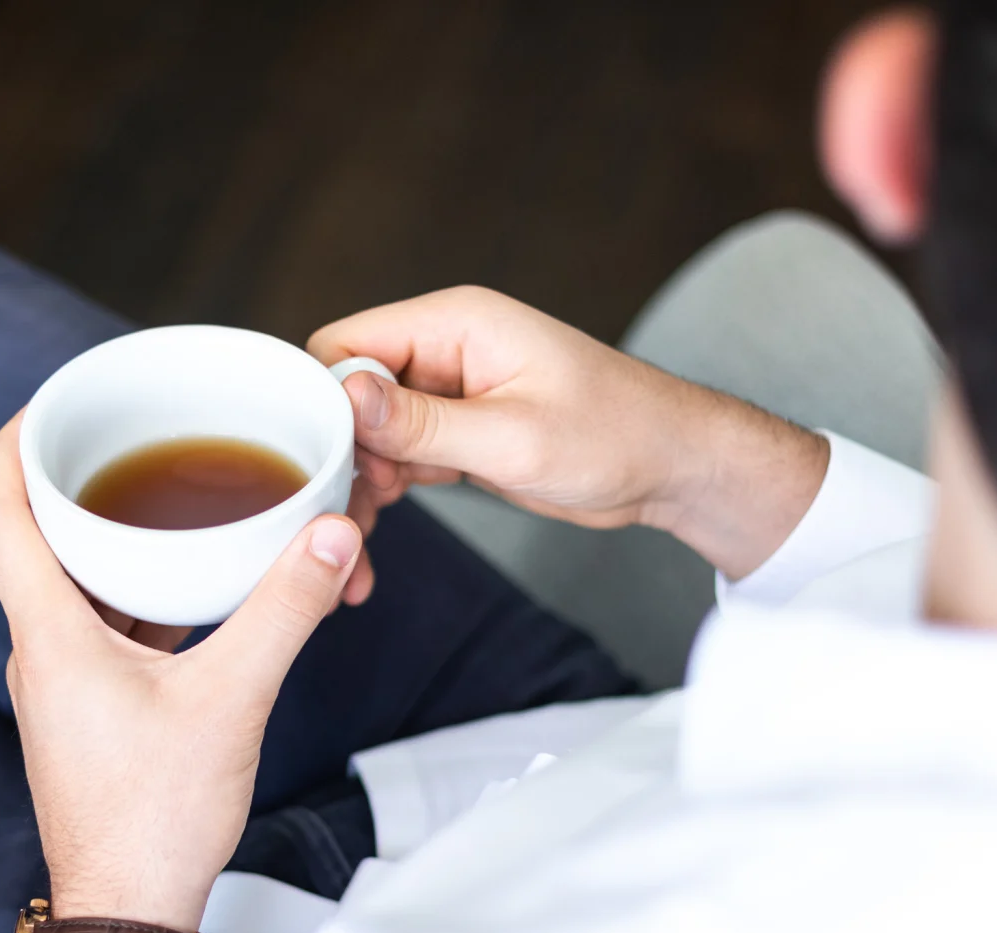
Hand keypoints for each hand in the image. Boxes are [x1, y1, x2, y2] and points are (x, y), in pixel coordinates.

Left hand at [0, 412, 361, 932]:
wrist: (130, 913)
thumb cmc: (157, 820)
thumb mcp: (232, 701)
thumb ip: (284, 609)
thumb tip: (331, 531)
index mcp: (49, 634)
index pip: (0, 511)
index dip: (14, 442)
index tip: (51, 397)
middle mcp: (41, 652)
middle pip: (37, 538)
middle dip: (82, 479)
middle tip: (132, 432)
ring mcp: (61, 686)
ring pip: (77, 586)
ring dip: (117, 539)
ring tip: (175, 496)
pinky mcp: (90, 713)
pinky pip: (105, 629)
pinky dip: (141, 595)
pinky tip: (198, 589)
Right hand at [308, 286, 829, 580]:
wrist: (673, 468)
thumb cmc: (616, 437)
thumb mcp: (513, 437)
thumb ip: (423, 421)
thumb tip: (345, 396)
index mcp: (454, 323)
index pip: (344, 346)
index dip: (324, 405)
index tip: (328, 465)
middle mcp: (443, 349)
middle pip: (347, 393)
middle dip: (340, 456)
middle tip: (349, 518)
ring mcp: (448, 391)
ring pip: (366, 432)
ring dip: (358, 485)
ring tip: (360, 544)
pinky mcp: (456, 430)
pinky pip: (396, 455)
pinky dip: (384, 494)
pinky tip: (376, 539)